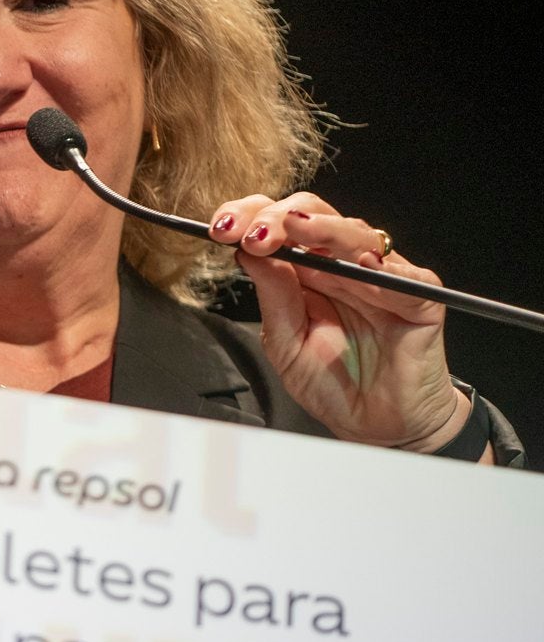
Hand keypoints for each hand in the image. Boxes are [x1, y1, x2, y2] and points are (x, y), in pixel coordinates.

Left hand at [210, 193, 475, 455]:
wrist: (377, 426)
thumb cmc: (333, 383)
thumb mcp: (286, 343)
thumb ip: (273, 298)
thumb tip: (247, 252)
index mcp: (306, 271)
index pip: (279, 225)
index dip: (252, 217)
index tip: (221, 229)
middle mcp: (343, 265)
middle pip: (314, 215)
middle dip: (279, 216)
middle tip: (253, 233)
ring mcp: (383, 278)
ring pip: (357, 233)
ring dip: (323, 229)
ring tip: (295, 229)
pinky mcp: (420, 300)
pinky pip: (406, 276)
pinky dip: (382, 268)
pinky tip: (360, 265)